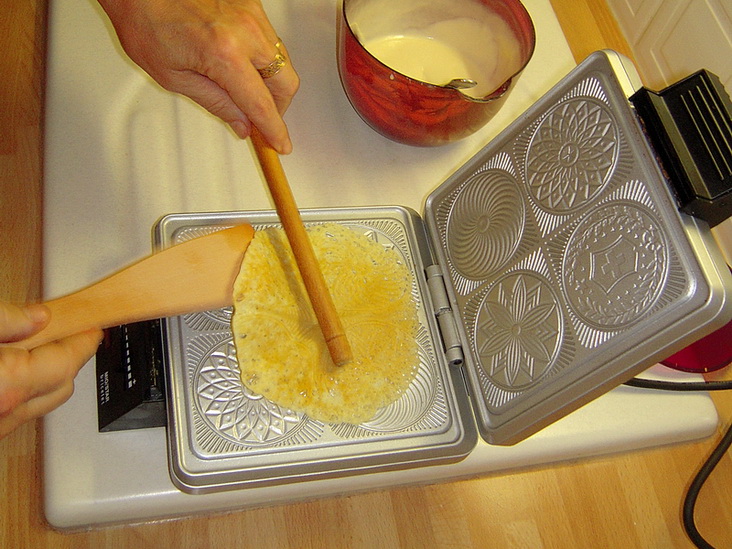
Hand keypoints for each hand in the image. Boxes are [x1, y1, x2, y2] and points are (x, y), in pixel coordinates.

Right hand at [0, 303, 101, 439]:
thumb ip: (7, 320)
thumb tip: (38, 317)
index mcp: (8, 384)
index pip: (70, 361)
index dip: (85, 341)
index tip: (94, 329)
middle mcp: (2, 415)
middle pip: (60, 389)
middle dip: (71, 360)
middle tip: (69, 334)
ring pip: (37, 407)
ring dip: (46, 380)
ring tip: (37, 350)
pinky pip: (15, 415)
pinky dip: (23, 394)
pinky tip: (10, 375)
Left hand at [98, 0, 299, 153]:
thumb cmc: (145, 19)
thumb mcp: (174, 77)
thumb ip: (216, 103)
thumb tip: (241, 124)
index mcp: (224, 53)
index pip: (261, 104)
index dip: (274, 129)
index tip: (280, 144)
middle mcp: (245, 30)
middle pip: (285, 82)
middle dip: (278, 106)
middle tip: (262, 120)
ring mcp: (252, 14)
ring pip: (282, 60)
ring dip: (272, 81)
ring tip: (248, 90)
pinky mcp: (252, 4)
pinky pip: (272, 39)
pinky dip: (264, 58)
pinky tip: (245, 64)